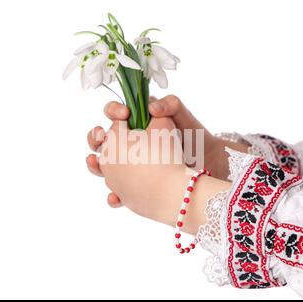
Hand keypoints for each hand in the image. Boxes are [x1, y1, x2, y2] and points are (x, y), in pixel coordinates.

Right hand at [86, 95, 247, 207]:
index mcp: (137, 123)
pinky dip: (114, 196)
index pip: (115, 113)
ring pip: (104, 166)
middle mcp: (129, 144)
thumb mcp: (182, 116)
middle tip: (100, 137)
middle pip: (102, 140)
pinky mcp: (135, 186)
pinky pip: (119, 192)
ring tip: (95, 163)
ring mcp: (130, 167)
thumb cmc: (194, 136)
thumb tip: (151, 107)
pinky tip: (115, 197)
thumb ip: (169, 104)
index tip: (124, 115)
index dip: (114, 111)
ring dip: (95, 165)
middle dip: (95, 137)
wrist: (208, 163)